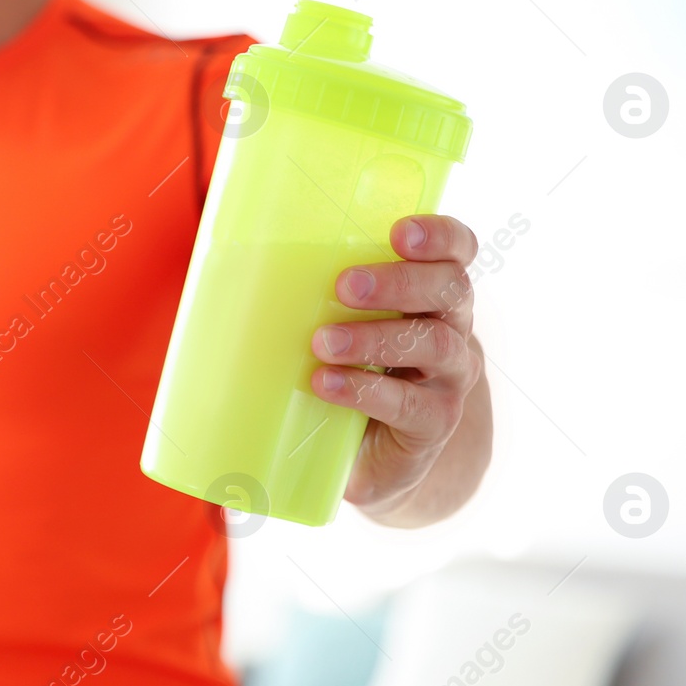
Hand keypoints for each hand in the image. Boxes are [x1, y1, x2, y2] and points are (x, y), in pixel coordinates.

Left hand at [309, 215, 485, 519]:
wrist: (380, 453)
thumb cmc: (355, 368)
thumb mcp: (343, 323)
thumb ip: (315, 292)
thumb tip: (227, 264)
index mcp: (434, 291)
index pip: (458, 249)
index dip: (439, 236)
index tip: (399, 232)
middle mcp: (454, 328)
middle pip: (449, 290)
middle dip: (399, 282)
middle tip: (344, 285)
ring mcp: (450, 378)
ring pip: (433, 345)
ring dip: (373, 338)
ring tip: (323, 342)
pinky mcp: (433, 424)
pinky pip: (410, 405)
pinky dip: (365, 390)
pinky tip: (326, 383)